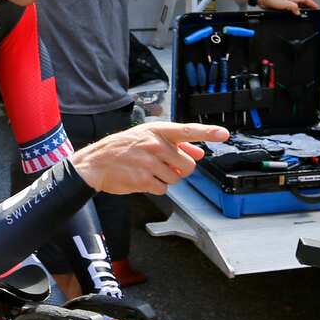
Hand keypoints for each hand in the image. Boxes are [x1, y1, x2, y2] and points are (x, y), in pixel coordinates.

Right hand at [71, 121, 227, 194]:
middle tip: (165, 166)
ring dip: (166, 178)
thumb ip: (176, 145)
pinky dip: (156, 187)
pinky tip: (143, 179)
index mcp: (158, 131)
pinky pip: (163, 188)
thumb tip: (199, 152)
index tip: (223, 134)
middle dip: (180, 169)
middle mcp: (155, 144)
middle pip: (188, 165)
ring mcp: (149, 162)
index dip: (208, 132)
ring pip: (176, 178)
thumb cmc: (123, 148)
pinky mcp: (143, 179)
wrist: (95, 162)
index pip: (188, 130)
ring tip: (148, 170)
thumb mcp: (148, 138)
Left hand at [259, 0, 318, 13]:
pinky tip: (293, 15)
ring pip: (297, 6)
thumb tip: (299, 12)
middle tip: (313, 12)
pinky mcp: (281, 6)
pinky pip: (291, 9)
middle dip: (309, 7)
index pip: (306, 0)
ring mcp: (286, 2)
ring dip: (302, 9)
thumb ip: (293, 7)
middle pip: (303, 3)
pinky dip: (294, 12)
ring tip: (305, 14)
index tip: (317, 8)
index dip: (312, 4)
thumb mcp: (284, 4)